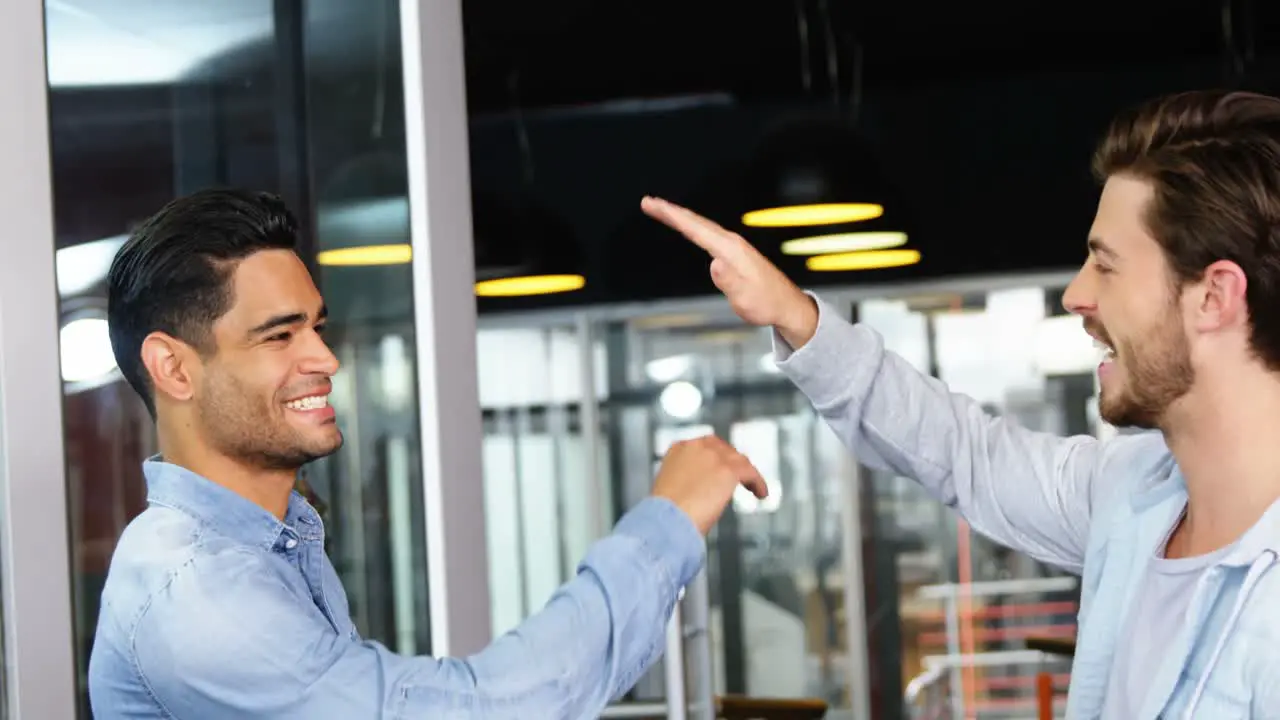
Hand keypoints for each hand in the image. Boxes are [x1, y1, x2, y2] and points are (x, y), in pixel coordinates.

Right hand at [641, 196, 818, 347]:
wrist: (786, 305)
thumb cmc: (766, 303)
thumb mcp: (745, 298)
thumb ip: (729, 281)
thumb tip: (714, 264)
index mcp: (731, 250)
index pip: (695, 228)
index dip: (672, 215)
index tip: (653, 205)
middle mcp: (732, 243)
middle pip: (696, 222)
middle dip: (670, 210)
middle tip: (649, 202)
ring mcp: (734, 246)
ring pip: (702, 226)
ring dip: (680, 217)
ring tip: (662, 210)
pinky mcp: (735, 252)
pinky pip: (707, 233)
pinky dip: (692, 226)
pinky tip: (689, 227)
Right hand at [651, 434, 767, 534]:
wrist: (665, 520)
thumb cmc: (664, 515)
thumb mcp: (669, 491)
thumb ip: (684, 483)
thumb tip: (697, 493)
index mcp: (677, 450)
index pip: (702, 446)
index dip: (713, 458)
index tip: (718, 470)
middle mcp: (695, 448)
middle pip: (722, 448)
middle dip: (731, 461)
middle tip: (737, 476)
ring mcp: (713, 456)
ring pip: (738, 459)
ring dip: (745, 472)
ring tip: (752, 486)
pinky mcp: (728, 469)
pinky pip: (750, 472)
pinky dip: (758, 483)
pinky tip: (761, 494)